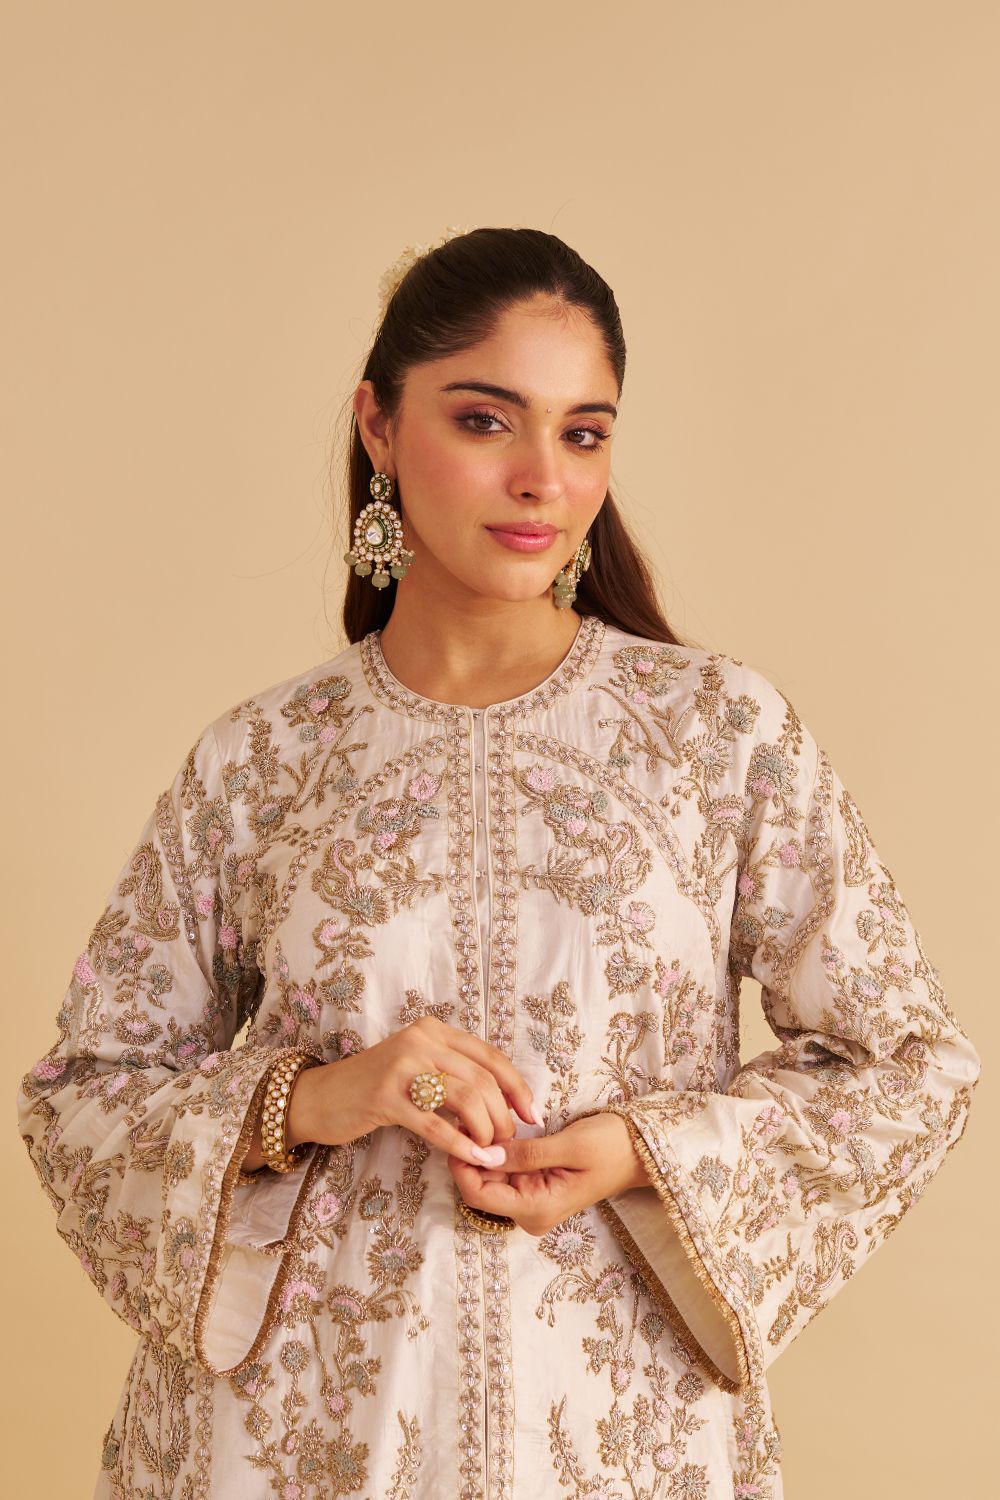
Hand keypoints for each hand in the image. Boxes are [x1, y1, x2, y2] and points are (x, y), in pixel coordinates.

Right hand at [240, 1018, 537, 1174]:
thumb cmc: (373, 1088)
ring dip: (486, 1130)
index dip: (516, 1087)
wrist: (318, 1098)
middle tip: (507, 1142)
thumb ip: (452, 1075)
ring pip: (465, 1098)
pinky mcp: (386, 1097)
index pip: (490, 1056)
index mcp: (433, 1031)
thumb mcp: (416, 1068)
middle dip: (503, 1115)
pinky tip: (473, 1158)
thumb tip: (503, 1101)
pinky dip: (460, 1144)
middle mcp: (421, 1041)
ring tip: (490, 1151)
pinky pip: (436, 1123)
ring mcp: (402, 1067)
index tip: (532, 1114)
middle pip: (482, 1079)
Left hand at [446, 1112, 650, 1235]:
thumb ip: (525, 1154)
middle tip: (470, 1112)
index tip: (461, 1126)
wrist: (640, 1151)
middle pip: (480, 1185)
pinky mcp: (536, 1188)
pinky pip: (506, 1170)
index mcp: (536, 1209)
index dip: (462, 1162)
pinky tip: (501, 1126)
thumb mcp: (569, 1146)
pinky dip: (500, 1150)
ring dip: (486, 1148)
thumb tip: (484, 1154)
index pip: (477, 1194)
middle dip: (473, 1151)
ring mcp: (532, 1202)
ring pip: (491, 1175)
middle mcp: (529, 1213)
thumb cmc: (611, 1147)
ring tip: (484, 1113)